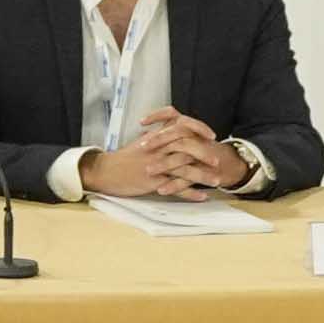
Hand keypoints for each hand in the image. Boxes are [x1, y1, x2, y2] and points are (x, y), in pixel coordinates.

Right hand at [96, 114, 230, 201]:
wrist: (106, 171)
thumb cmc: (125, 158)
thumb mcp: (143, 141)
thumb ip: (160, 133)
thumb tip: (174, 126)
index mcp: (157, 137)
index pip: (182, 126)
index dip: (199, 128)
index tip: (211, 135)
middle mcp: (158, 149)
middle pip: (187, 146)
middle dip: (205, 153)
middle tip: (217, 160)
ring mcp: (156, 166)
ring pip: (184, 169)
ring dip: (203, 175)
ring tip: (216, 181)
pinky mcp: (153, 182)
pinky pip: (176, 188)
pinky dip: (190, 193)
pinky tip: (202, 196)